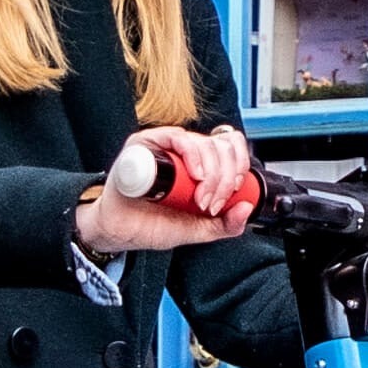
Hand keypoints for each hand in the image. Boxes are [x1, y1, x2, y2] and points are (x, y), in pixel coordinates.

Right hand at [79, 127, 255, 253]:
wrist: (119, 231)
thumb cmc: (151, 225)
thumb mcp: (197, 229)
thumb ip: (224, 225)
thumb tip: (247, 207)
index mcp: (201, 164)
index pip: (232, 147)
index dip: (240, 166)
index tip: (234, 193)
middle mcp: (186, 150)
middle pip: (222, 147)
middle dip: (224, 179)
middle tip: (211, 204)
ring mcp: (166, 144)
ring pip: (205, 143)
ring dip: (211, 174)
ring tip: (199, 199)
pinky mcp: (146, 143)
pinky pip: (177, 136)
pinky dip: (192, 155)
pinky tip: (193, 176)